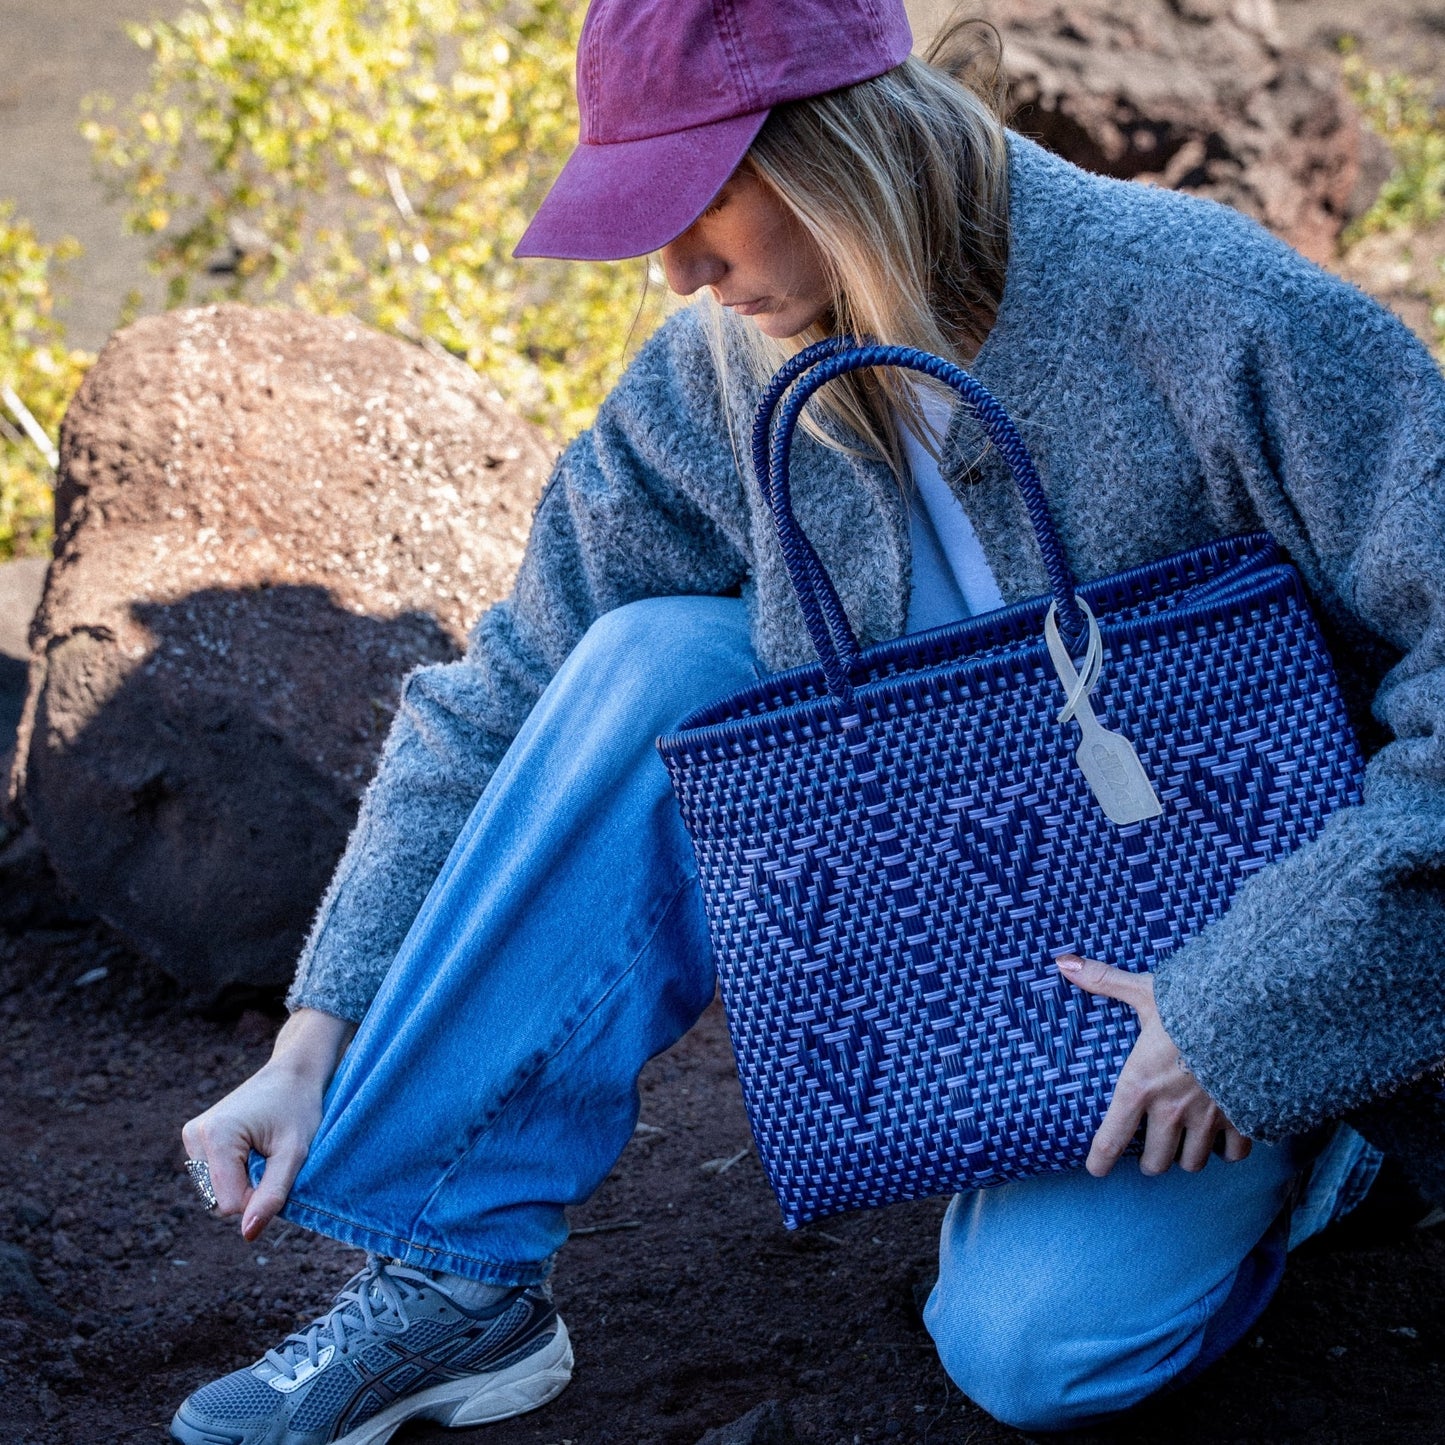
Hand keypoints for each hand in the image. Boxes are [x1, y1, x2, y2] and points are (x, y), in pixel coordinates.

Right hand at [181, 1008, 354, 1239]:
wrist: (293, 1072)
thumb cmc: (300, 1108)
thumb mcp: (294, 1153)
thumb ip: (272, 1194)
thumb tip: (248, 1234)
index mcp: (215, 1136)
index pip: (229, 1203)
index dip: (259, 1196)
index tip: (278, 1166)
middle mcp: (194, 1135)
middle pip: (219, 1199)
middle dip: (249, 1188)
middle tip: (271, 1154)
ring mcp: (191, 1136)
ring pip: (215, 1191)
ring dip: (242, 1180)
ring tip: (262, 1147)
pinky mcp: (195, 1137)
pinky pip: (213, 1177)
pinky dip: (235, 1171)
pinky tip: (251, 1146)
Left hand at [1055, 953, 1250, 1177]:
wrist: (1254, 1012)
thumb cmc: (1192, 1002)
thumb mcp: (1145, 991)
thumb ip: (1103, 981)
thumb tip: (1062, 962)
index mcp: (1139, 1085)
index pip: (1111, 1140)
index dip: (1100, 1161)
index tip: (1096, 1168)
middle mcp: (1170, 1111)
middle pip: (1155, 1162)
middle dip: (1151, 1160)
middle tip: (1149, 1150)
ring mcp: (1207, 1119)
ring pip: (1192, 1163)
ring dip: (1185, 1157)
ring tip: (1182, 1145)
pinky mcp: (1242, 1119)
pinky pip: (1233, 1155)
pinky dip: (1226, 1152)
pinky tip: (1221, 1140)